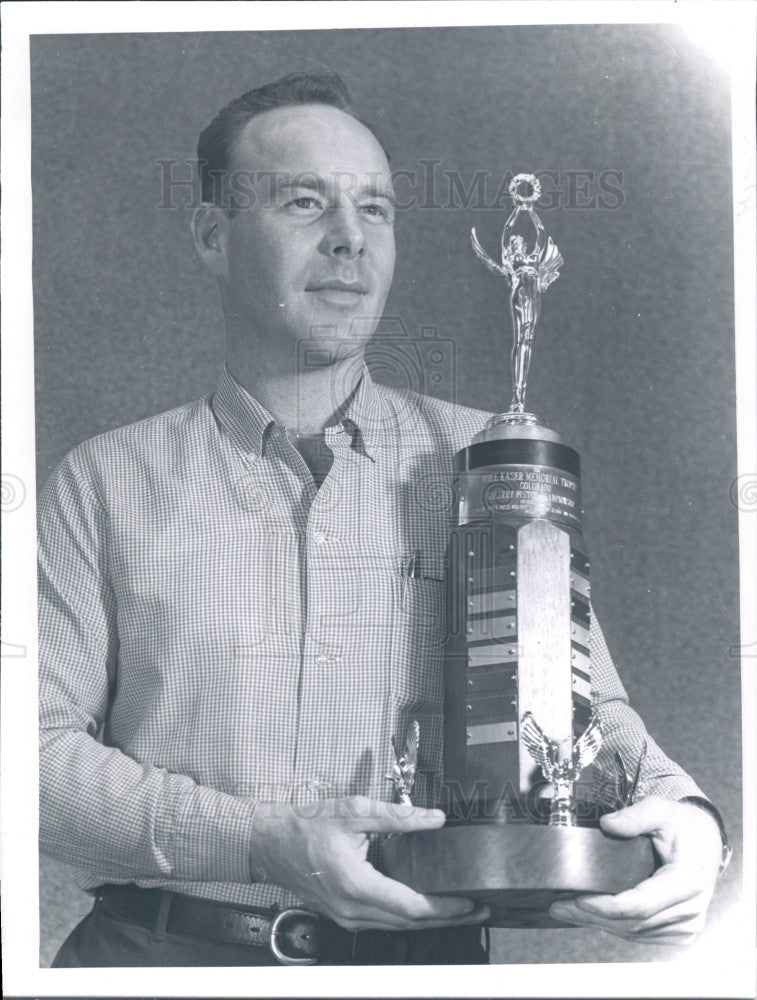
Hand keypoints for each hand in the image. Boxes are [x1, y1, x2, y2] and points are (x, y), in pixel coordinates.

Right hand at [250, 795, 489, 931]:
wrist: (268, 841)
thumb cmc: (303, 825)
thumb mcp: (354, 809)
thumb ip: (397, 815)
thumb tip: (432, 818)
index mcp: (356, 884)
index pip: (413, 906)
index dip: (447, 908)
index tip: (471, 902)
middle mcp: (351, 909)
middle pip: (410, 923)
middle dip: (447, 918)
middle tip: (478, 909)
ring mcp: (346, 916)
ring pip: (397, 926)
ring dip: (429, 919)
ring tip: (458, 908)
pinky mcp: (343, 915)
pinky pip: (382, 921)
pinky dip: (407, 915)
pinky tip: (423, 903)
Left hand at [549, 797, 722, 943]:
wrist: (705, 843)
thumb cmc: (680, 826)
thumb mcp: (660, 809)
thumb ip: (635, 815)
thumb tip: (607, 824)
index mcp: (687, 881)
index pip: (640, 905)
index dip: (605, 906)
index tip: (576, 898)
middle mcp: (690, 910)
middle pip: (633, 923)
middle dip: (592, 916)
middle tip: (557, 907)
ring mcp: (686, 926)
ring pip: (635, 933)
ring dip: (599, 924)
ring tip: (566, 911)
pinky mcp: (680, 932)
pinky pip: (642, 934)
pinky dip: (616, 927)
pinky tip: (591, 916)